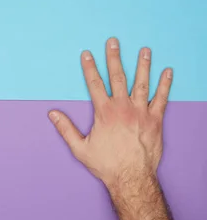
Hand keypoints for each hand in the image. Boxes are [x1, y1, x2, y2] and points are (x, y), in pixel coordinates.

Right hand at [49, 38, 172, 189]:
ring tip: (144, 50)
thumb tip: (52, 114)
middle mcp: (123, 107)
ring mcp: (141, 112)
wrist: (131, 177)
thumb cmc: (106, 164)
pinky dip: (165, 85)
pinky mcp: (155, 120)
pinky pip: (162, 99)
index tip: (87, 54)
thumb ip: (66, 129)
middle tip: (113, 42)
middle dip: (114, 58)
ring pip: (142, 83)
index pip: (95, 84)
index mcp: (104, 112)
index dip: (89, 67)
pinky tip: (167, 72)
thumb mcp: (80, 148)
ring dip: (142, 65)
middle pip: (118, 77)